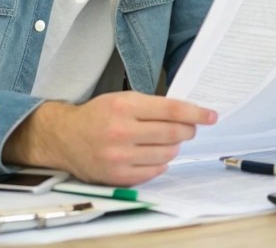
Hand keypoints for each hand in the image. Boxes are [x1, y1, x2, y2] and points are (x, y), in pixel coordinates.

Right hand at [4, 92, 216, 185]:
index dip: (196, 113)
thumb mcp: (122, 99)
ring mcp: (119, 157)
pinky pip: (155, 172)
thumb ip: (153, 106)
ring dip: (173, 147)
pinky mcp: (118, 176)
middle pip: (173, 134)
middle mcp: (122, 132)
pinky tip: (153, 155)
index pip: (171, 110)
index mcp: (124, 106)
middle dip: (187, 131)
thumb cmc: (98, 115)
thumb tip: (188, 115)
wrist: (65, 138)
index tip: (211, 116)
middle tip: (189, 129)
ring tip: (165, 141)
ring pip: (167, 154)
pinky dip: (161, 163)